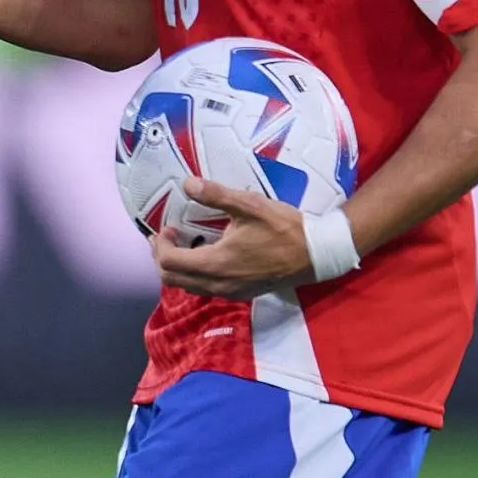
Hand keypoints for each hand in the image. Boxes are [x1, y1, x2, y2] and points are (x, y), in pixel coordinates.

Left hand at [150, 177, 312, 299]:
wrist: (317, 254)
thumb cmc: (284, 229)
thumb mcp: (250, 206)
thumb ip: (216, 195)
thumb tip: (188, 183)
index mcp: (216, 264)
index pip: (169, 262)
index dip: (160, 244)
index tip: (167, 227)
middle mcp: (219, 284)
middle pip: (173, 279)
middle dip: (163, 257)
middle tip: (168, 236)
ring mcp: (231, 292)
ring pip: (189, 286)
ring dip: (178, 268)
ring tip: (183, 244)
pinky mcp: (242, 293)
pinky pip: (206, 289)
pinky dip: (195, 275)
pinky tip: (206, 255)